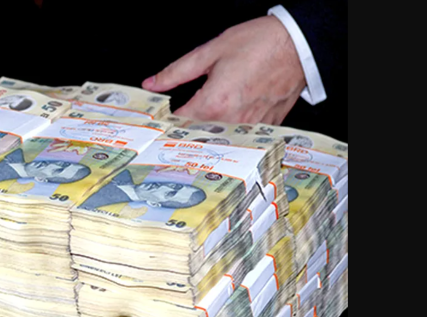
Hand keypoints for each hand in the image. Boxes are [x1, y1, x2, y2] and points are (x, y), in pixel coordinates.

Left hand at [142, 16, 305, 124]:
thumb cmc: (260, 43)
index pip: (178, 124)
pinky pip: (242, 133)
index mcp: (215, 103)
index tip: (159, 116)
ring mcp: (251, 126)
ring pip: (220, 136)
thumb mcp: (210, 52)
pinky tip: (230, 114)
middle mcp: (233, 120)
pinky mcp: (266, 126)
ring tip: (206, 115)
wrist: (300, 44)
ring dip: (209, 129)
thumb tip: (152, 84)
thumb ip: (176, 72)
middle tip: (178, 117)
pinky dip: (232, 127)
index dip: (166, 120)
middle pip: (198, 133)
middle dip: (185, 126)